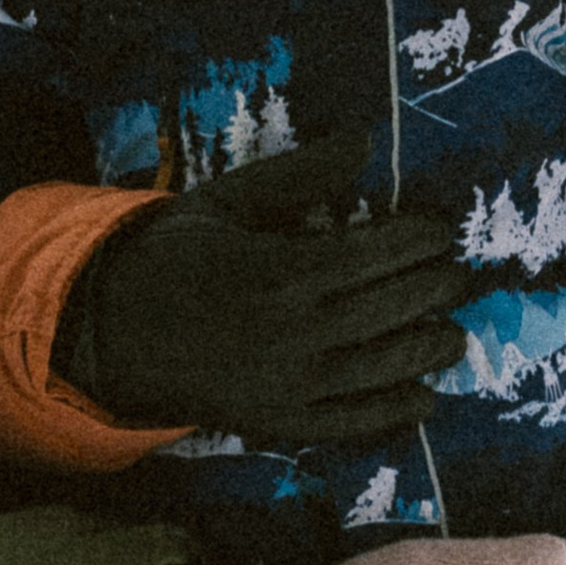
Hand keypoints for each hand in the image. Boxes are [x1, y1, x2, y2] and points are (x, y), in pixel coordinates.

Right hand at [62, 133, 468, 447]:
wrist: (106, 329)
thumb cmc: (171, 255)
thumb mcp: (228, 201)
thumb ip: (298, 175)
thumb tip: (363, 142)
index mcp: (278, 270)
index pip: (371, 256)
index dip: (416, 243)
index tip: (440, 233)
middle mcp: (289, 332)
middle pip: (385, 310)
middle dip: (432, 291)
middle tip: (459, 277)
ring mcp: (285, 384)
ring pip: (377, 368)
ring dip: (425, 351)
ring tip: (454, 335)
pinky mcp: (275, 422)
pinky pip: (348, 422)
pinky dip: (392, 412)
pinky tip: (424, 398)